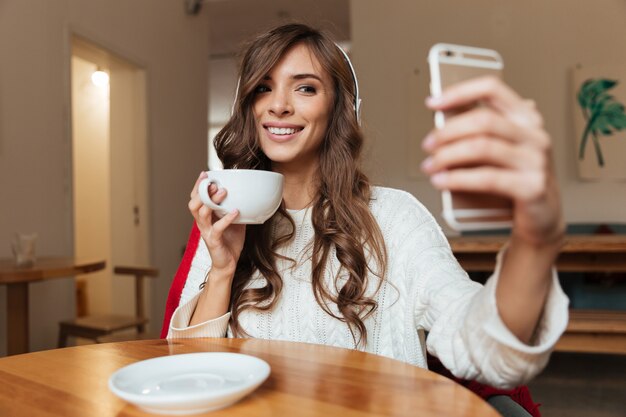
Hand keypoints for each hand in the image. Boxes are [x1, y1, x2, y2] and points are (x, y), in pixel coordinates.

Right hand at [189, 172, 245, 276]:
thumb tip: (247, 193)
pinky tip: (236, 211)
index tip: (205, 174)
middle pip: (194, 204)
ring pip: (202, 214)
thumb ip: (235, 207)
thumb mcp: (233, 220)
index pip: (196, 198)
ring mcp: (206, 232)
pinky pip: (217, 228)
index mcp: (205, 217)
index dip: (198, 186)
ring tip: (224, 192)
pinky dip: (226, 219)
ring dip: (212, 201)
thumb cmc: (230, 241)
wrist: (228, 263)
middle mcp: (202, 223)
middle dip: (201, 191)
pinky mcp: (213, 241)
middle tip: (213, 182)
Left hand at [421, 76, 564, 247]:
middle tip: (428, 145)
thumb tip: (443, 121)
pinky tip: (441, 181)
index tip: (432, 102)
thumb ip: (481, 133)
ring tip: (430, 166)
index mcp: (526, 119)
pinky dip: (457, 179)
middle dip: (448, 132)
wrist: (542, 218)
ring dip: (447, 156)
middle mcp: (535, 135)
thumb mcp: (502, 151)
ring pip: (482, 147)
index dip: (459, 92)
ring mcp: (536, 161)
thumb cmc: (516, 180)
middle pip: (482, 121)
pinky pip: (487, 178)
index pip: (492, 89)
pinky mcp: (532, 187)